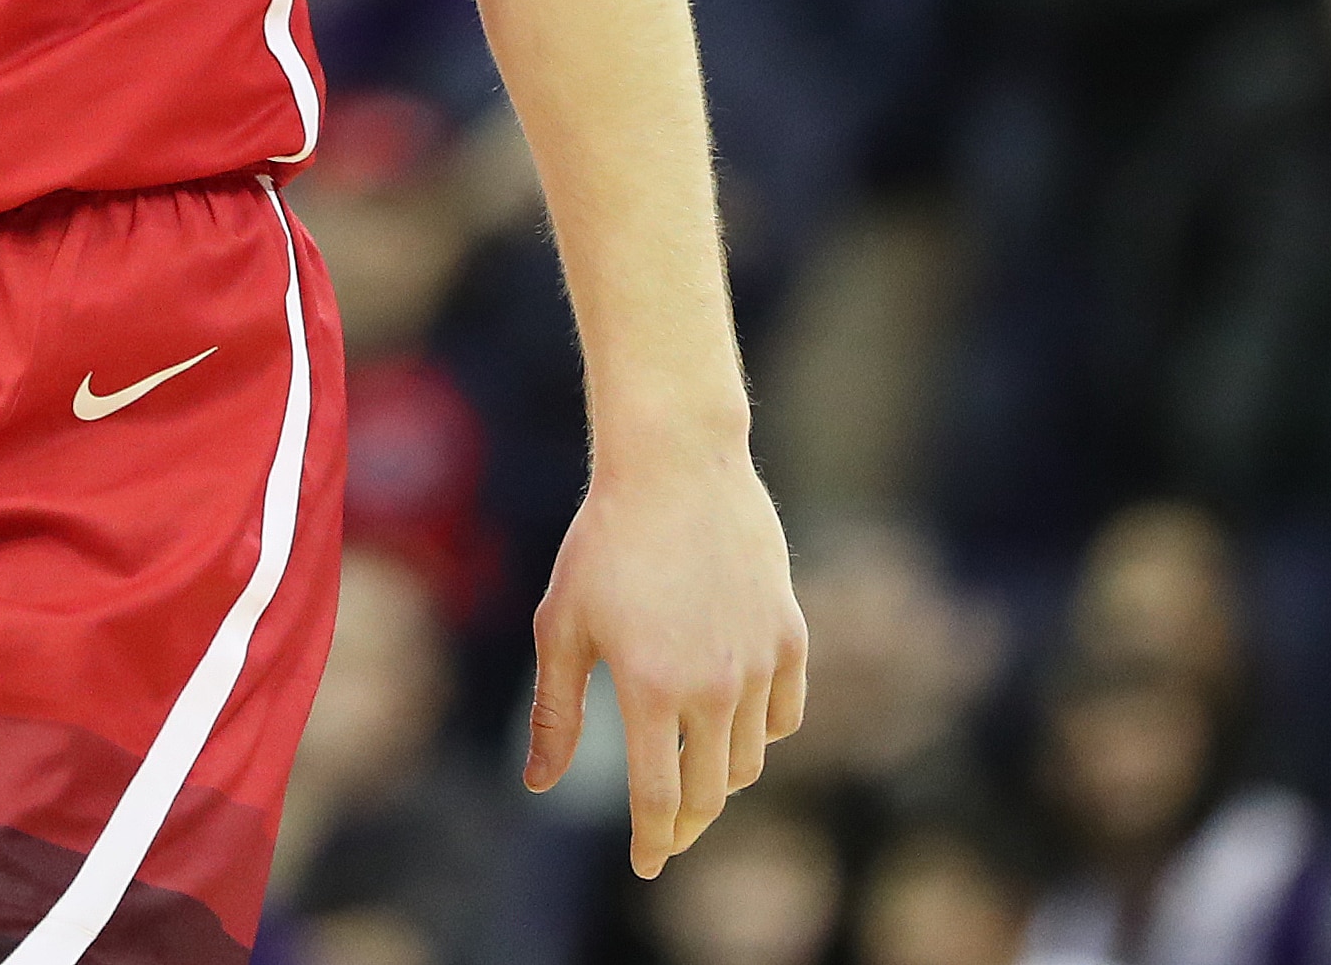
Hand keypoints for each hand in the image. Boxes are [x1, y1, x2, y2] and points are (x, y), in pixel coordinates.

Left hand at [526, 447, 805, 872]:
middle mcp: (714, 687)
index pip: (658, 801)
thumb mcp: (563, 627)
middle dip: (684, 825)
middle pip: (709, 793)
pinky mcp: (790, 636)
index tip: (644, 866)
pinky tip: (732, 726)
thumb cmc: (603, 542)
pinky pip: (784, 715)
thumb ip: (555, 714)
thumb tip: (540, 785)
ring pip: (749, 760)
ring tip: (690, 773)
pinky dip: (761, 733)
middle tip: (664, 835)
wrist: (676, 464)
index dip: (650, 843)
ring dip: (719, 779)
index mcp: (651, 690)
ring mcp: (759, 663)